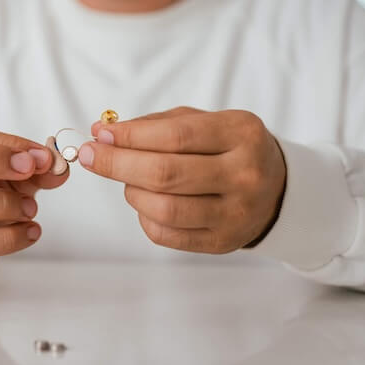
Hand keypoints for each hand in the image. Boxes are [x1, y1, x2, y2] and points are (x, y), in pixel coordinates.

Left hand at [80, 107, 285, 253]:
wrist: (275, 189)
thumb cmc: (228, 148)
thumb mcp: (204, 122)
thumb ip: (155, 125)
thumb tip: (103, 132)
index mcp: (241, 134)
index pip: (176, 135)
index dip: (131, 136)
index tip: (101, 134)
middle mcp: (244, 174)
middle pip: (166, 174)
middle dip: (117, 164)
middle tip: (90, 156)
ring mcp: (236, 213)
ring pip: (164, 208)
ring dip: (131, 191)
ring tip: (127, 180)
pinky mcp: (223, 242)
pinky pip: (168, 235)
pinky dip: (144, 216)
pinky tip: (145, 202)